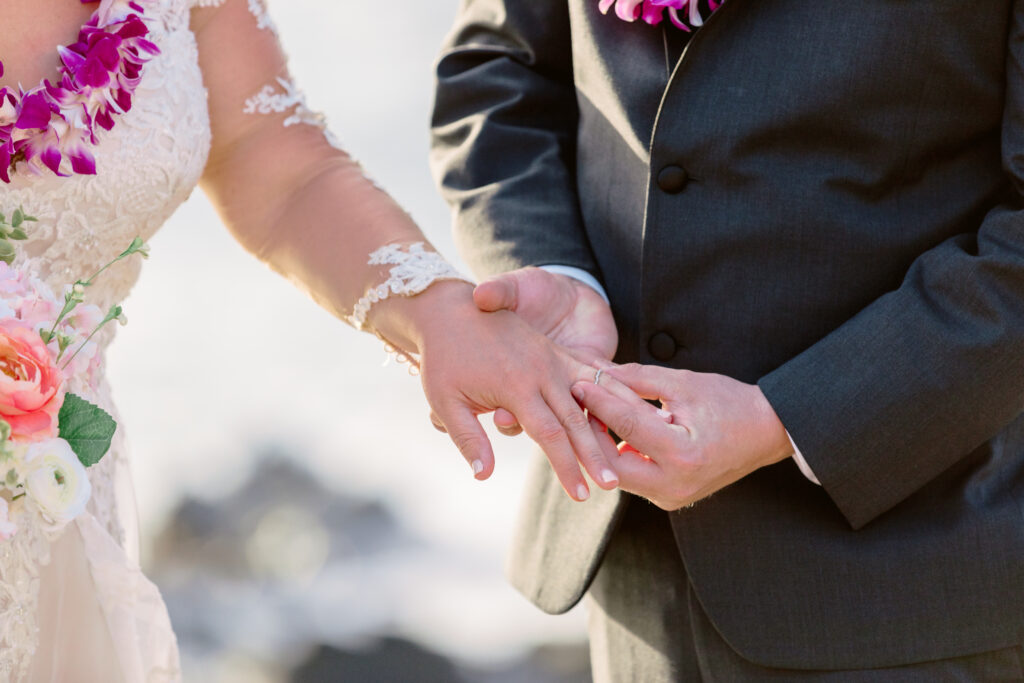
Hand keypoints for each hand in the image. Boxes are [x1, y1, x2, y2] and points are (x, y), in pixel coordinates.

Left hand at [369, 281, 619, 500]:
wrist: (450, 310)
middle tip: (610, 486)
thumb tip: (483, 476)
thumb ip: (469, 438)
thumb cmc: (443, 358)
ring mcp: (553, 358)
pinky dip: (609, 393)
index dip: (566, 467)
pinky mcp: (556, 351)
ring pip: (591, 397)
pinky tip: (628, 410)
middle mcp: (542, 370)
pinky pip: (590, 374)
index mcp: (516, 385)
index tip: (580, 494)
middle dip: (593, 456)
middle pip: (576, 421)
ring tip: (627, 451)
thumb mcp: (445, 401)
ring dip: (608, 426)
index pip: (550, 435)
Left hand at [572, 363, 793, 509]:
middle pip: (611, 463)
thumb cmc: (729, 402)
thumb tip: (598, 371)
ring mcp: (673, 498)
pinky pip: (634, 478)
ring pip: (618, 475)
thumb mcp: (684, 384)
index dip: (599, 402)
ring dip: (602, 446)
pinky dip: (619, 456)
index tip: (578, 382)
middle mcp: (676, 485)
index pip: (627, 426)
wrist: (767, 432)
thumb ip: (638, 379)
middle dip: (591, 433)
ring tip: (591, 415)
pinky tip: (610, 432)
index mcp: (683, 454)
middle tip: (579, 405)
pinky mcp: (670, 499)